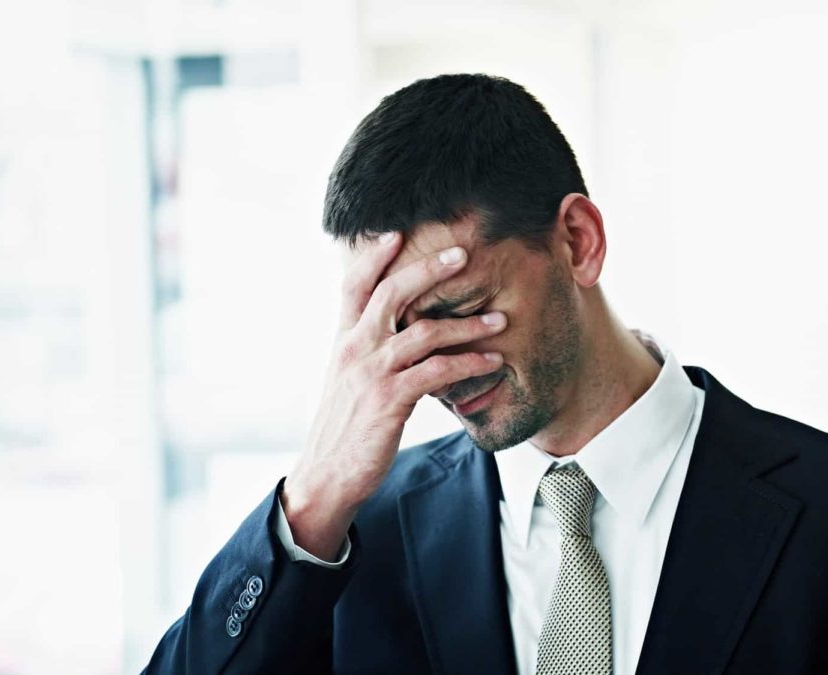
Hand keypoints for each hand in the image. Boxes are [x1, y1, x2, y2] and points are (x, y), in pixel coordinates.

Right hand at [281, 232, 506, 559]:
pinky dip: (468, 363)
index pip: (353, 286)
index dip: (372, 256)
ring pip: (423, 332)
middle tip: (463, 253)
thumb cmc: (346, 427)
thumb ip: (369, 350)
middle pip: (391, 293)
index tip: (395, 231)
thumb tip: (398, 332)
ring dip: (467, 324)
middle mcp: (354, 348)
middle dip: (429, 269)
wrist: (327, 475)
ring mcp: (371, 373)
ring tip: (500, 320)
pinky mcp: (389, 400)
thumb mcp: (350, 380)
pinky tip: (492, 362)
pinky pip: (437, 371)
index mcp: (344, 340)